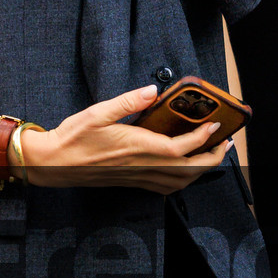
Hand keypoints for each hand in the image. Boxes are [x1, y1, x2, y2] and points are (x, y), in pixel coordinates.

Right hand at [20, 86, 230, 194]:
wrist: (53, 163)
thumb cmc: (73, 137)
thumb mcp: (98, 112)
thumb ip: (128, 101)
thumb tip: (152, 90)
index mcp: (137, 147)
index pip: (180, 148)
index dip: (203, 138)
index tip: (215, 126)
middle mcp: (141, 166)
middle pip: (188, 170)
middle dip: (211, 158)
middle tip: (224, 142)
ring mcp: (137, 176)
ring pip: (180, 182)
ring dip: (200, 170)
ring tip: (211, 154)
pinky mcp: (132, 181)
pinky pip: (165, 187)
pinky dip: (182, 180)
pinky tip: (184, 170)